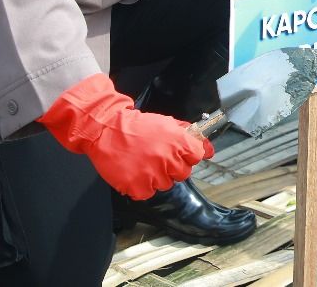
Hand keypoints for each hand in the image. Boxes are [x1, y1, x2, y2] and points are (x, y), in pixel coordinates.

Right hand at [39, 73, 211, 199]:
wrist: (107, 130)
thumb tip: (210, 150)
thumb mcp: (167, 123)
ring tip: (143, 163)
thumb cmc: (138, 126)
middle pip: (183, 173)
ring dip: (156, 177)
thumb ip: (190, 135)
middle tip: (157, 158)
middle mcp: (168, 158)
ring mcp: (153, 174)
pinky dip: (141, 186)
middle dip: (173, 167)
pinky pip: (147, 193)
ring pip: (165, 185)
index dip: (188, 155)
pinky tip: (134, 172)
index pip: (197, 156)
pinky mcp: (137, 186)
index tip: (179, 153)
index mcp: (179, 141)